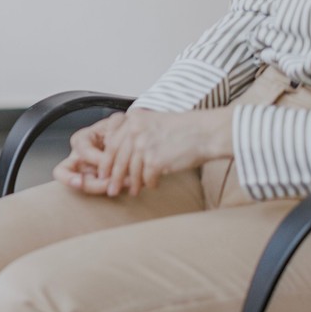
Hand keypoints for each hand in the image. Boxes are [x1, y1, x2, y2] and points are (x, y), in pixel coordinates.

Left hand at [55, 107, 232, 196]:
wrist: (207, 133)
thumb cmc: (185, 128)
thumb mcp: (155, 121)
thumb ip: (137, 133)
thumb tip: (123, 153)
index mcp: (134, 119)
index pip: (112, 143)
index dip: (106, 160)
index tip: (104, 171)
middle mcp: (135, 130)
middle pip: (118, 159)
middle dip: (113, 177)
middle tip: (110, 189)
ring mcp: (144, 145)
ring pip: (131, 171)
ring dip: (132, 184)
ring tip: (133, 192)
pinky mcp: (155, 161)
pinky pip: (147, 178)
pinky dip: (149, 184)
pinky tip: (153, 185)